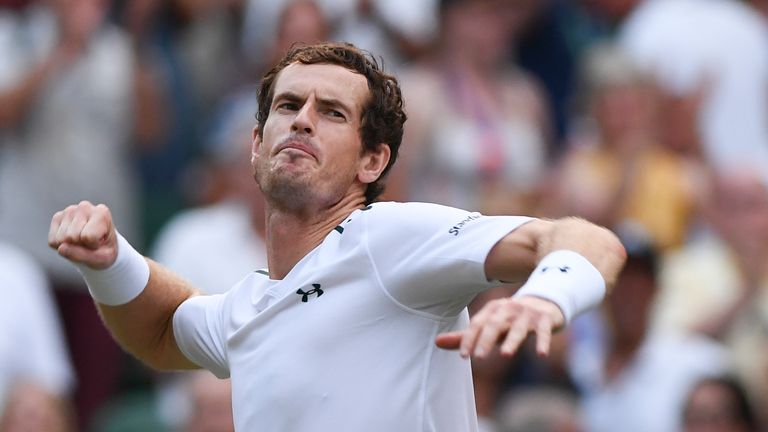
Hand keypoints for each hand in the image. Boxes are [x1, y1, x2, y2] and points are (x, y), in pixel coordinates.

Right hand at [48, 201, 117, 269]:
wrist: (99, 246)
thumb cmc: (104, 250)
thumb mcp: (102, 258)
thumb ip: (83, 255)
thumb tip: (61, 248)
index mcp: (101, 213)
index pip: (88, 236)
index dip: (92, 246)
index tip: (99, 242)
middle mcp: (85, 207)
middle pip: (71, 237)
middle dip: (80, 245)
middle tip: (89, 243)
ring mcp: (69, 210)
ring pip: (61, 239)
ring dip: (70, 245)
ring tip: (82, 240)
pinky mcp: (57, 217)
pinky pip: (52, 240)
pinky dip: (61, 245)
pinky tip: (72, 239)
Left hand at [435, 296, 563, 358]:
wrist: (544, 300)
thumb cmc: (509, 319)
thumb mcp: (488, 326)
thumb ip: (464, 337)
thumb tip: (436, 343)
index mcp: (492, 310)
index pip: (477, 324)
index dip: (469, 339)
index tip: (463, 356)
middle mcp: (508, 309)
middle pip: (495, 324)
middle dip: (487, 340)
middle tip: (479, 357)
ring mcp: (527, 313)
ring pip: (518, 328)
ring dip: (512, 341)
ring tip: (506, 356)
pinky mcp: (545, 319)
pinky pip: (543, 331)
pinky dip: (543, 342)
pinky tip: (542, 355)